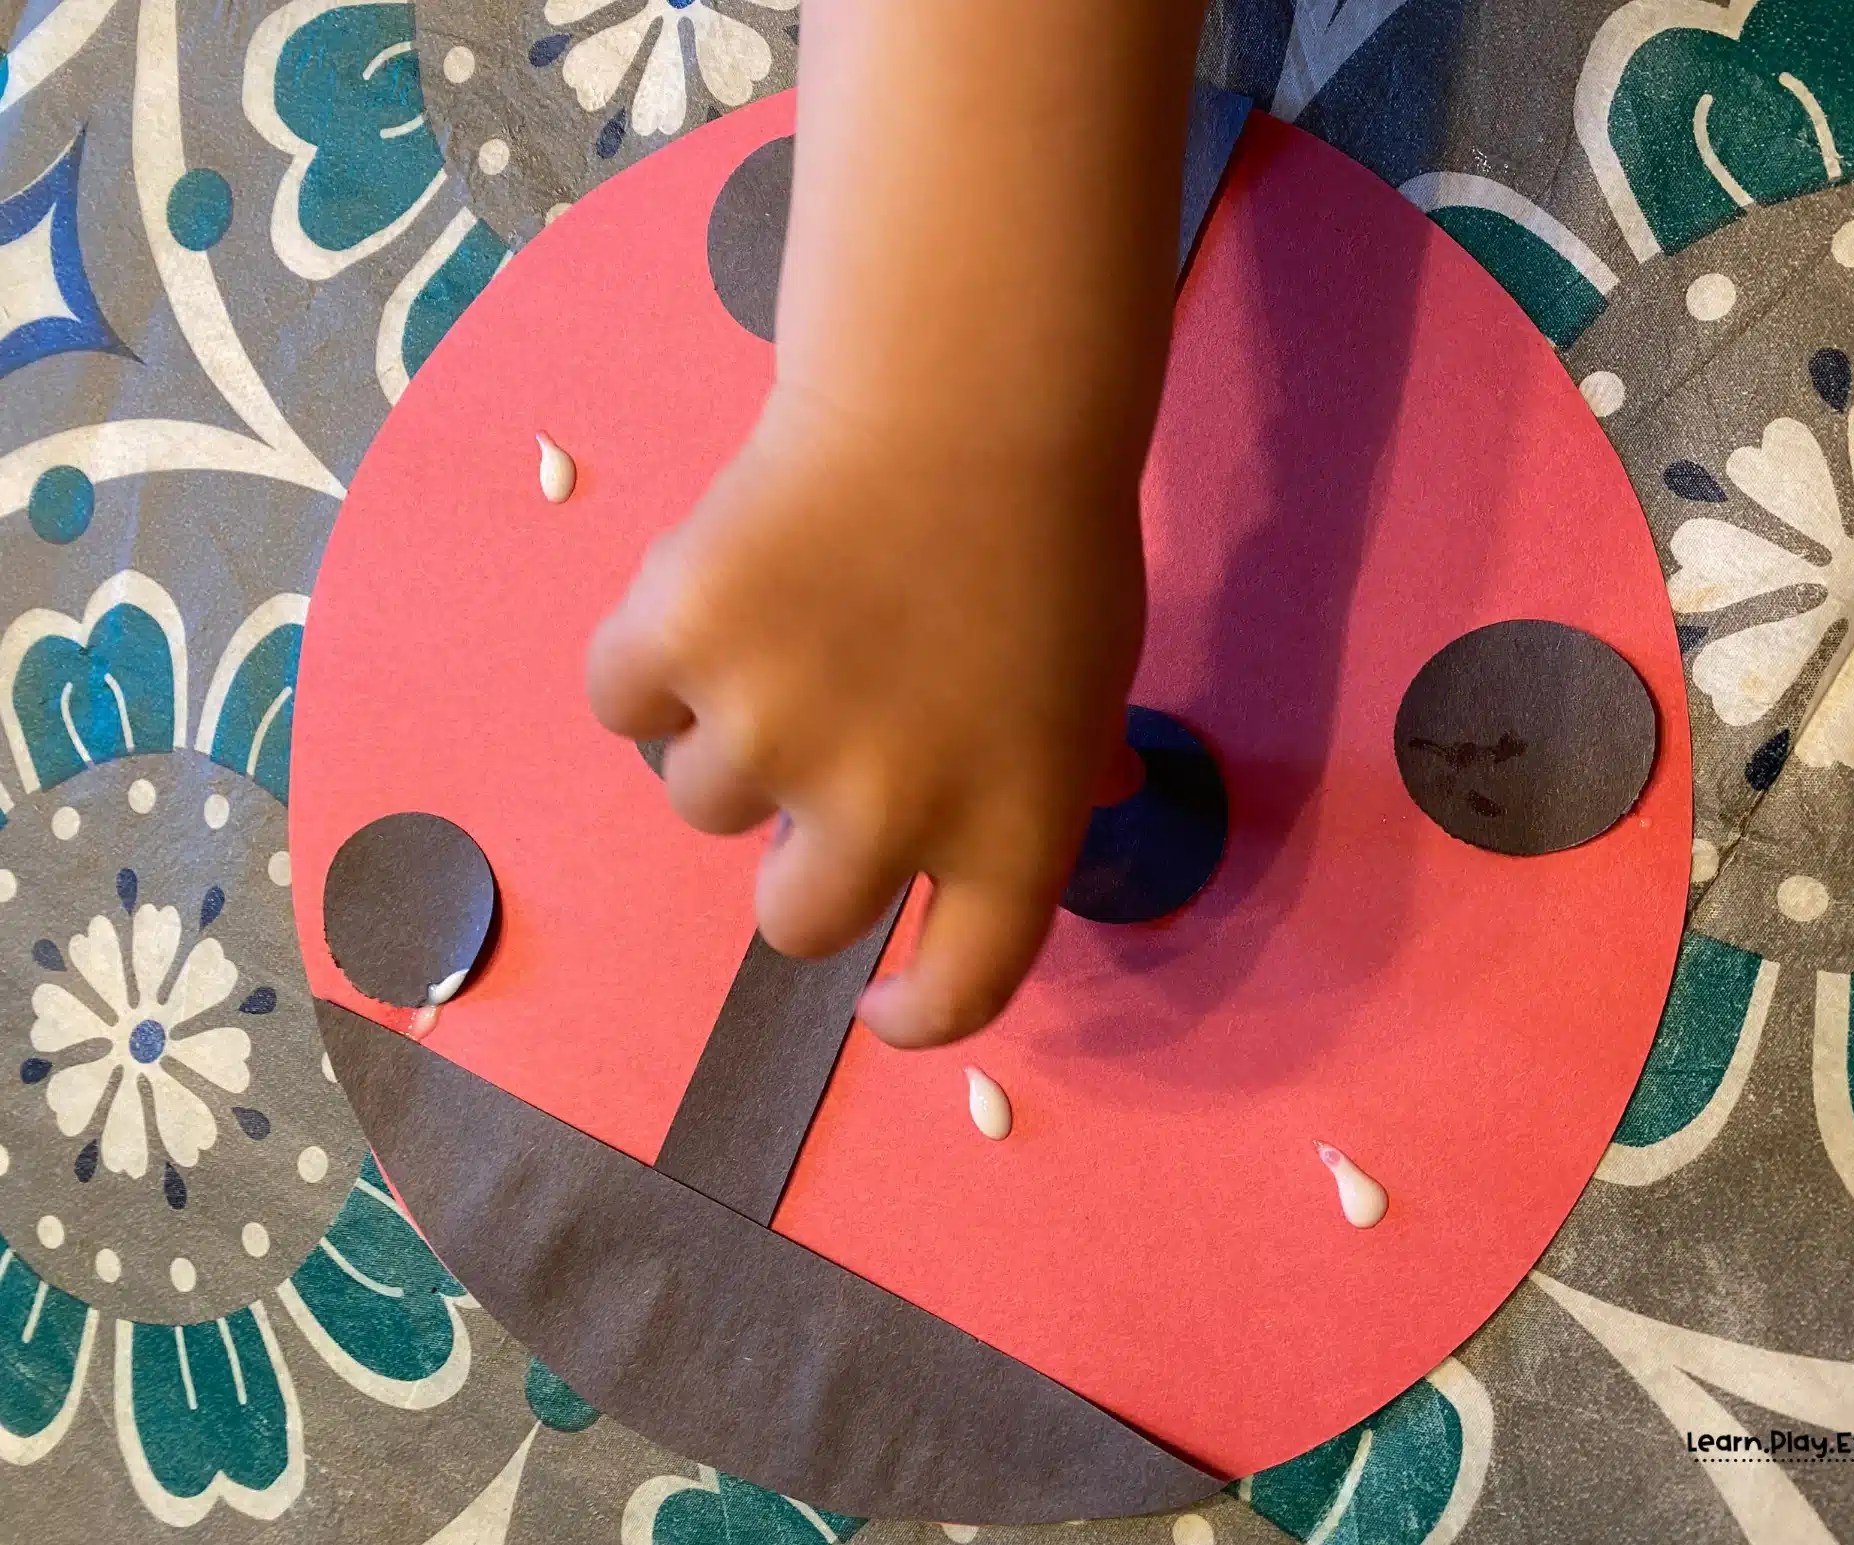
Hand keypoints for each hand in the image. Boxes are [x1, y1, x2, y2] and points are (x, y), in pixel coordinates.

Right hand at [587, 385, 1145, 1046]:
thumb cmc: (1044, 538)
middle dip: (793, 865)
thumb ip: (1030, 790)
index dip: (913, 1013)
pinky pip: (621, 703)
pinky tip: (716, 590)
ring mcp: (773, 732)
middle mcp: (886, 812)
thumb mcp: (1080, 691)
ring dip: (729, 738)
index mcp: (1010, 833)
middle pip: (793, 922)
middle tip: (811, 766)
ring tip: (788, 626)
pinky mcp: (678, 643)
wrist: (969, 388)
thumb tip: (1000, 843)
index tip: (877, 1000)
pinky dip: (650, 663)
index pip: (960, 992)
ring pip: (698, 800)